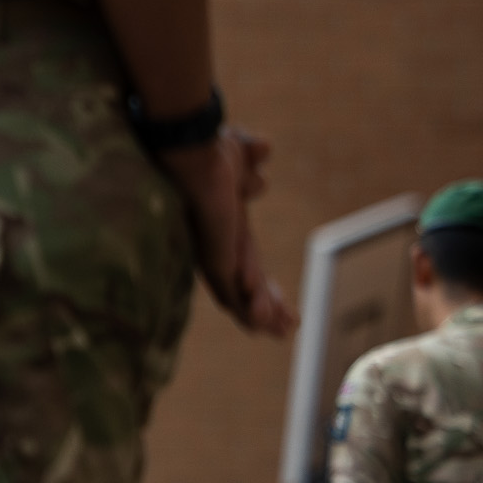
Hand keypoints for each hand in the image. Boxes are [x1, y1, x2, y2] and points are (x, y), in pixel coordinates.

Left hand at [161, 129, 295, 337]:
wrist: (194, 154)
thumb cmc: (209, 152)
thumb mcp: (240, 161)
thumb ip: (252, 163)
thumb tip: (264, 149)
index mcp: (225, 230)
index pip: (247, 264)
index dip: (263, 284)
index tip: (281, 302)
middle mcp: (217, 247)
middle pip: (244, 288)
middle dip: (267, 308)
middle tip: (287, 330)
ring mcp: (213, 256)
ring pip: (237, 297)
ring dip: (262, 314)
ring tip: (282, 333)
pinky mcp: (214, 259)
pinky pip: (232, 293)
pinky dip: (248, 308)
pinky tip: (262, 322)